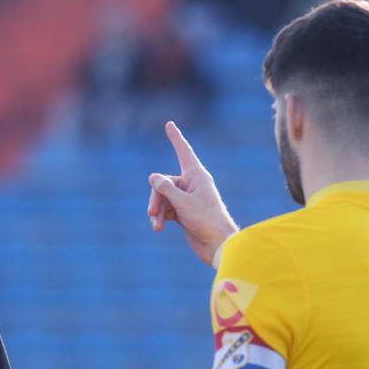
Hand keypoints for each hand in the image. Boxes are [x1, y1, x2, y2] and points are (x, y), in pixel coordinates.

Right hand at [146, 121, 239, 266]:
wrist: (216, 244)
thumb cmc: (205, 221)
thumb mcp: (182, 203)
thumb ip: (166, 188)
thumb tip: (153, 177)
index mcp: (197, 176)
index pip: (183, 152)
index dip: (176, 138)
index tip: (169, 124)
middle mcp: (192, 184)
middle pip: (164, 183)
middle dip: (156, 198)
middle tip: (151, 213)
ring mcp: (187, 198)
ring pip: (163, 197)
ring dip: (157, 210)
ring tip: (156, 225)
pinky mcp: (183, 211)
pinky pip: (166, 208)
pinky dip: (160, 217)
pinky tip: (158, 228)